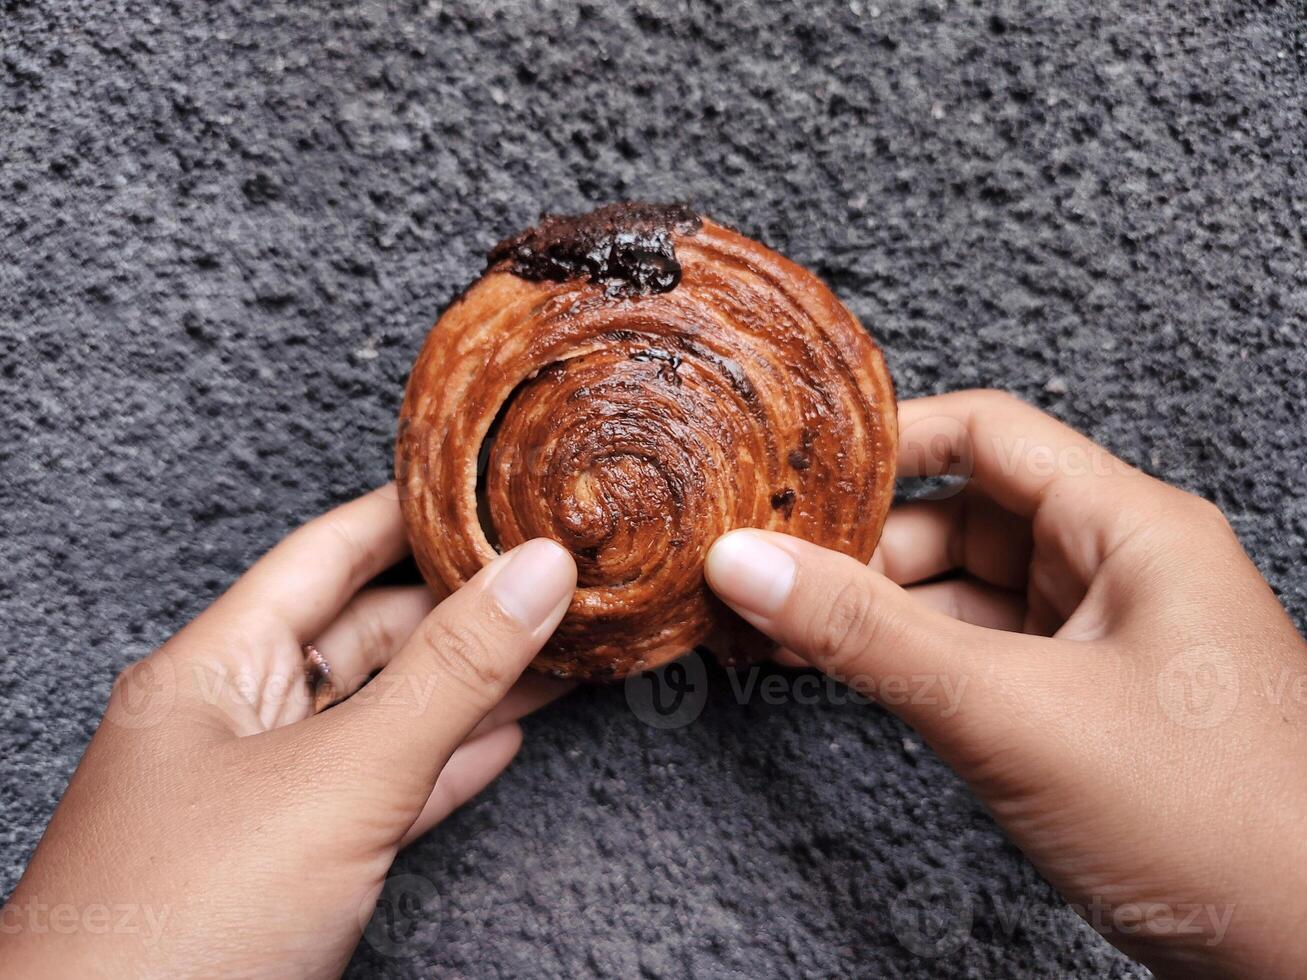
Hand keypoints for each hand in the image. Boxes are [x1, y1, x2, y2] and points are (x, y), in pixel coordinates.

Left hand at [0, 485, 576, 978]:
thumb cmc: (179, 927)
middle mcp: (238, 721)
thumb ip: (447, 674)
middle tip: (555, 571)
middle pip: (368, 634)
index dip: (412, 511)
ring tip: (560, 644)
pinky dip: (450, 762)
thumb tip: (538, 571)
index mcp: (216, 668)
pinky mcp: (298, 867)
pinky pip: (389, 790)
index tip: (492, 480)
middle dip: (463, 603)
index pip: (327, 554)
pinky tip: (506, 736)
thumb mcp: (338, 776)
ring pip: (388, 715)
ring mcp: (269, 798)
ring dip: (474, 686)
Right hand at [704, 389, 1306, 978]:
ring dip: (880, 612)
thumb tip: (750, 565)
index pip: (986, 435)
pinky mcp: (1084, 705)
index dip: (884, 446)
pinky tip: (849, 676)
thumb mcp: (1007, 711)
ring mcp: (1103, 640)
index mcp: (1130, 527)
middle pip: (963, 517)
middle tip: (769, 580)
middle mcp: (1119, 568)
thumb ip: (867, 634)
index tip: (795, 478)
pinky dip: (912, 661)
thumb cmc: (1216, 825)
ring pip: (965, 592)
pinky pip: (980, 655)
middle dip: (863, 549)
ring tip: (785, 633)